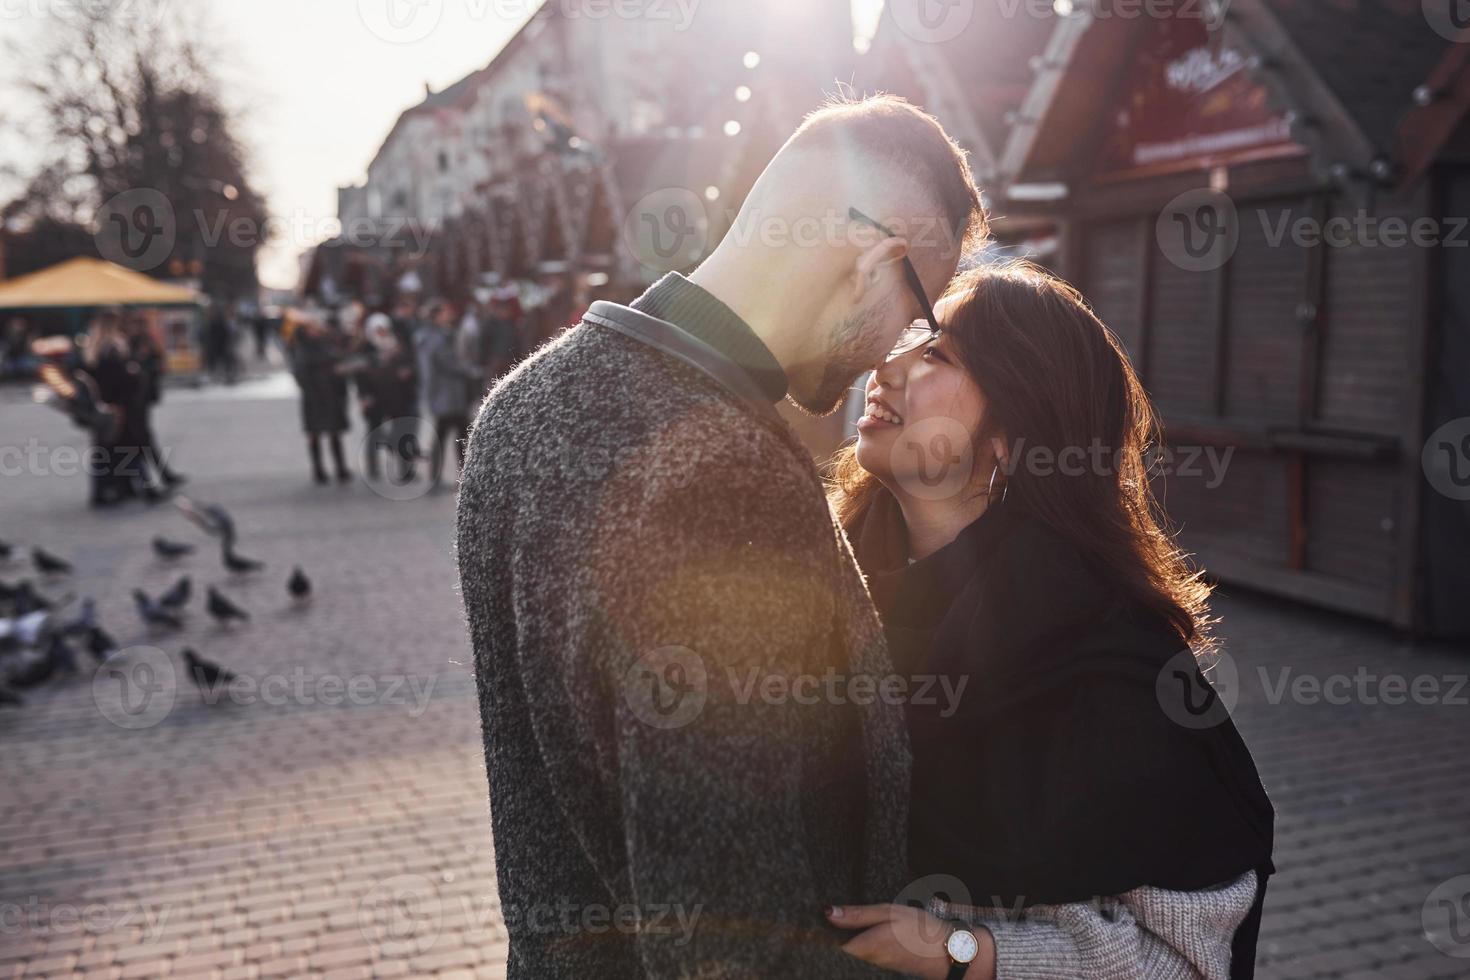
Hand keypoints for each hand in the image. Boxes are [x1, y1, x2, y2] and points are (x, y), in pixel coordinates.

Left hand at [826, 904, 994, 979]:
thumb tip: (828, 913)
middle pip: (836, 951)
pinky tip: (858, 929)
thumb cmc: (920, 929)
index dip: (816, 934)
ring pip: (848, 953)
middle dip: (828, 934)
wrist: (948, 952)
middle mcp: (865, 961)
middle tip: (822, 914)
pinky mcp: (880, 965)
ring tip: (837, 917)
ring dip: (842, 938)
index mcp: (864, 947)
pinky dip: (856, 942)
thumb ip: (857, 915)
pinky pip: (860, 954)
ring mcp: (873, 965)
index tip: (806, 921)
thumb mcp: (888, 912)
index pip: (829, 948)